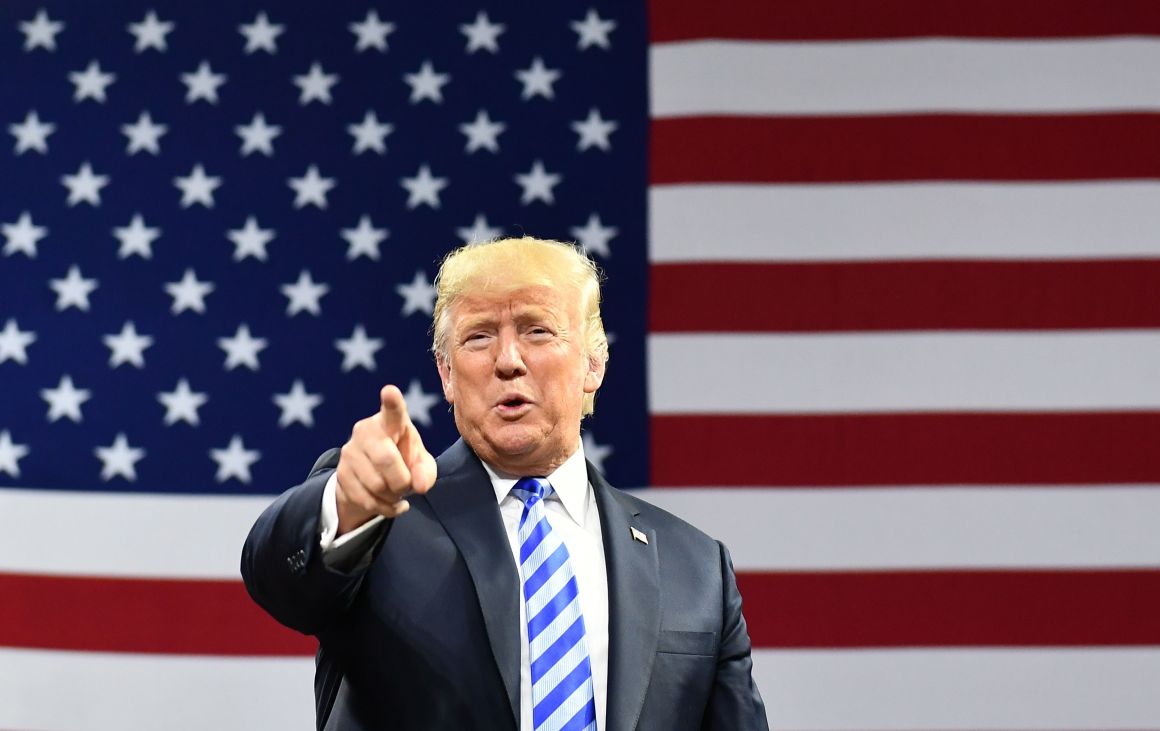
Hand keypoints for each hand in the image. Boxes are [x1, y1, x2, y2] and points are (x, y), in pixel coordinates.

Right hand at [335, 385, 437, 534]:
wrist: (373, 477)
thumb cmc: (405, 461)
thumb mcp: (422, 465)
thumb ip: (426, 472)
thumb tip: (419, 485)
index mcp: (391, 422)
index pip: (392, 411)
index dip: (392, 402)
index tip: (390, 392)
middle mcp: (366, 431)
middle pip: (386, 460)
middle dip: (402, 480)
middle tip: (407, 485)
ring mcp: (350, 452)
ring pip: (376, 484)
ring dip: (393, 496)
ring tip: (396, 491)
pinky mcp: (340, 474)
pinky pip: (366, 500)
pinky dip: (384, 508)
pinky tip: (390, 503)